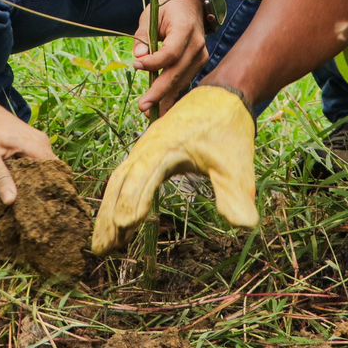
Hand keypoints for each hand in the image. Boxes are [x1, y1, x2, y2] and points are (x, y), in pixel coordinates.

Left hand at [0, 98, 56, 204]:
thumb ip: (1, 178)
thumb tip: (12, 201)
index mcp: (36, 145)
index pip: (54, 174)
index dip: (50, 192)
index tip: (43, 210)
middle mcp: (41, 142)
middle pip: (51, 173)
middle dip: (43, 190)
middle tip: (33, 212)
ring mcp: (36, 141)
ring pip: (43, 168)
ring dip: (36, 183)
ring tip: (27, 203)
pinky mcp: (29, 142)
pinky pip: (36, 162)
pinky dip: (30, 174)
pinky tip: (20, 187)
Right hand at [91, 84, 255, 254]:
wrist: (220, 97)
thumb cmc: (227, 129)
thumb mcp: (236, 162)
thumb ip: (235, 193)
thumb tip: (245, 225)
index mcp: (165, 146)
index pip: (143, 176)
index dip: (133, 201)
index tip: (126, 226)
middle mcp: (147, 147)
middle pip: (121, 182)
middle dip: (110, 215)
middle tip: (102, 250)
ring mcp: (143, 150)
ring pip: (118, 182)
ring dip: (108, 212)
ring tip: (102, 247)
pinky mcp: (146, 155)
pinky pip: (125, 179)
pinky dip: (117, 201)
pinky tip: (118, 225)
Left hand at [132, 0, 207, 115]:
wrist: (191, 3)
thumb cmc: (167, 8)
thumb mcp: (151, 15)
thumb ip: (143, 36)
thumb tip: (138, 57)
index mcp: (185, 29)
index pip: (170, 52)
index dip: (154, 62)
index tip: (136, 66)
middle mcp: (197, 45)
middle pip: (177, 73)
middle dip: (159, 92)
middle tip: (143, 107)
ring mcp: (201, 56)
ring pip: (183, 81)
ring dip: (166, 98)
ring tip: (149, 113)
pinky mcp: (200, 63)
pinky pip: (185, 81)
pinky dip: (173, 94)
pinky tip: (161, 107)